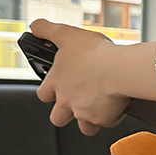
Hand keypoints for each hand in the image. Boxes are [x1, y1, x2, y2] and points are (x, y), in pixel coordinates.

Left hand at [30, 19, 130, 135]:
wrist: (120, 69)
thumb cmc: (96, 53)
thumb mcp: (67, 34)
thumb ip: (47, 30)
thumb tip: (35, 27)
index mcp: (56, 83)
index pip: (43, 95)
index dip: (50, 92)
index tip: (59, 87)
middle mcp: (67, 101)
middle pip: (58, 119)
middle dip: (66, 113)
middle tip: (79, 102)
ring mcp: (85, 113)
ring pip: (83, 127)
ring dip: (90, 120)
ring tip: (101, 108)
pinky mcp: (104, 119)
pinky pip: (107, 123)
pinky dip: (113, 116)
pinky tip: (118, 104)